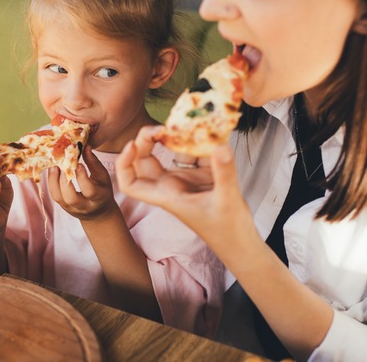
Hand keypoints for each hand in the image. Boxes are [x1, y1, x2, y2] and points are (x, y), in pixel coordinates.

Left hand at [47, 145, 118, 220]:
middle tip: (61, 164)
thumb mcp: (103, 177)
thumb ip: (94, 163)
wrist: (98, 212)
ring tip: (54, 166)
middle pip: (71, 198)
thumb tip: (85, 147)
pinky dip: (51, 182)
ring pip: (59, 198)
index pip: (90, 190)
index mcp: (99, 198)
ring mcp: (72, 208)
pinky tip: (52, 171)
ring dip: (53, 180)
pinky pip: (54, 196)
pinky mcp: (63, 207)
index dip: (82, 177)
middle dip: (64, 180)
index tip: (77, 163)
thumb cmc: (102, 189)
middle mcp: (84, 206)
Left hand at [115, 126, 254, 248]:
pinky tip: (209, 132)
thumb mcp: (227, 200)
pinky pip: (194, 154)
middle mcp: (171, 186)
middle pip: (145, 160)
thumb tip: (220, 146)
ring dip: (175, 138)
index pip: (130, 183)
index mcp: (166, 195)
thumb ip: (224, 173)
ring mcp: (186, 180)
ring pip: (170, 154)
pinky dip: (199, 142)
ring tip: (186, 123)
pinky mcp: (201, 176)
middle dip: (147, 140)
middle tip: (164, 127)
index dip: (125, 163)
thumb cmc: (228, 231)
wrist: (241, 243)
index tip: (133, 144)